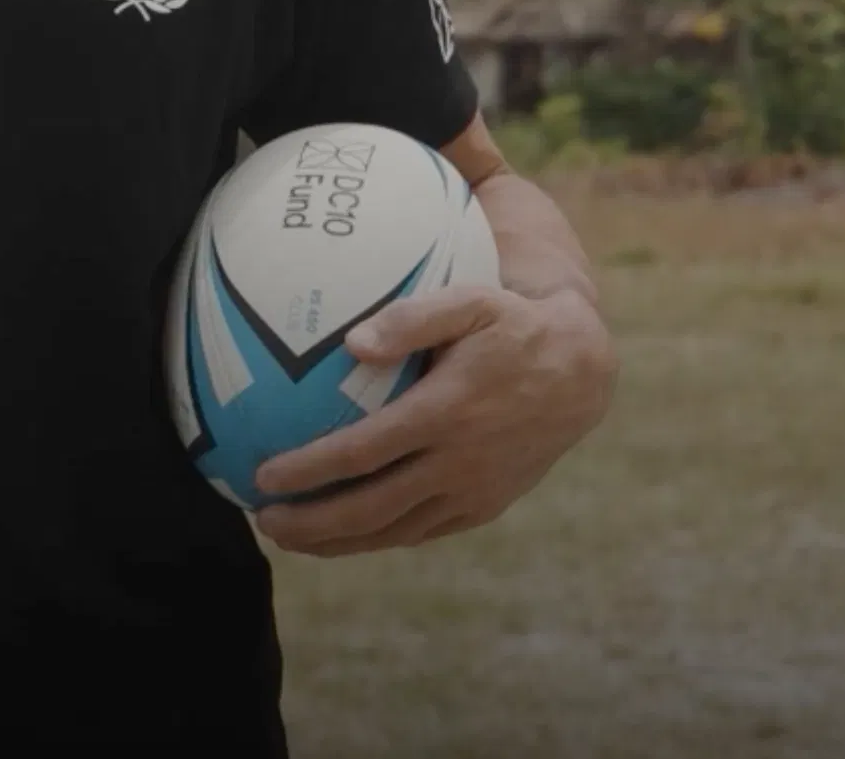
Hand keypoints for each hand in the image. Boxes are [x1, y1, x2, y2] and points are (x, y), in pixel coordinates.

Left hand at [247, 284, 615, 556]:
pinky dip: (378, 538)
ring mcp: (473, 492)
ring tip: (292, 538)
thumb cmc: (513, 327)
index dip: (308, 470)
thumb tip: (353, 343)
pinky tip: (347, 533)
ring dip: (337, 542)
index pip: (362, 453)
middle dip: (310, 523)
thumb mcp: (473, 301)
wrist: (581, 374)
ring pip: (393, 531)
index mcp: (447, 412)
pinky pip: (422, 531)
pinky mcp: (485, 507)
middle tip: (264, 519)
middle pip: (369, 508)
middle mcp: (458, 462)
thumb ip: (414, 318)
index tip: (262, 476)